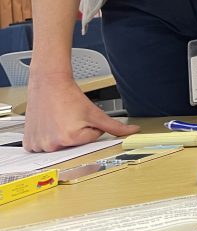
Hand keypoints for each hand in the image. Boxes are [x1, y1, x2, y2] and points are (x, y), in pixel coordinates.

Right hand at [23, 74, 139, 152]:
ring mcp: (39, 145)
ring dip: (61, 135)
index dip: (91, 126)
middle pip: (76, 144)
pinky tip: (48, 125)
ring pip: (60, 145)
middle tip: (68, 118)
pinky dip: (47, 138)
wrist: (49, 84)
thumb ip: (115, 125)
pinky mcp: (29, 143)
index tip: (82, 117)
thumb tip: (133, 132)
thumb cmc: (69, 96)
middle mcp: (53, 145)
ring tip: (58, 120)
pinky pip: (43, 146)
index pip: (92, 139)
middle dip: (76, 133)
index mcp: (70, 138)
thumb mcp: (95, 112)